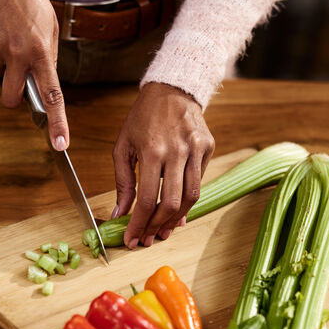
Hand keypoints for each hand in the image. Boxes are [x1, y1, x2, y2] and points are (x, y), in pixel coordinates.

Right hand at [0, 0, 68, 149]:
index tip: (59, 144)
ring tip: (12, 33)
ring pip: (0, 72)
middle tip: (22, 80)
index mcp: (39, 51)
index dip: (56, 123)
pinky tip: (0, 23)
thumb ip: (48, 56)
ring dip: (7, 62)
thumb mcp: (50, 24)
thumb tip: (44, 79)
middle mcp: (15, 54)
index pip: (51, 97)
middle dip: (17, 98)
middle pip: (12, 99)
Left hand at [113, 83, 214, 247]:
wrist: (172, 89)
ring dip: (175, 219)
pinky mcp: (208, 148)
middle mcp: (177, 150)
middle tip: (148, 238)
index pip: (146, 198)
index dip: (139, 224)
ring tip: (163, 230)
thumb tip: (120, 214)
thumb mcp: (123, 146)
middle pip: (171, 202)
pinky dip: (188, 201)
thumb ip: (122, 182)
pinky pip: (199, 182)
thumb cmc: (143, 117)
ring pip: (191, 197)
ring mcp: (196, 149)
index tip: (132, 239)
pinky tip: (177, 211)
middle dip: (158, 226)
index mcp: (152, 150)